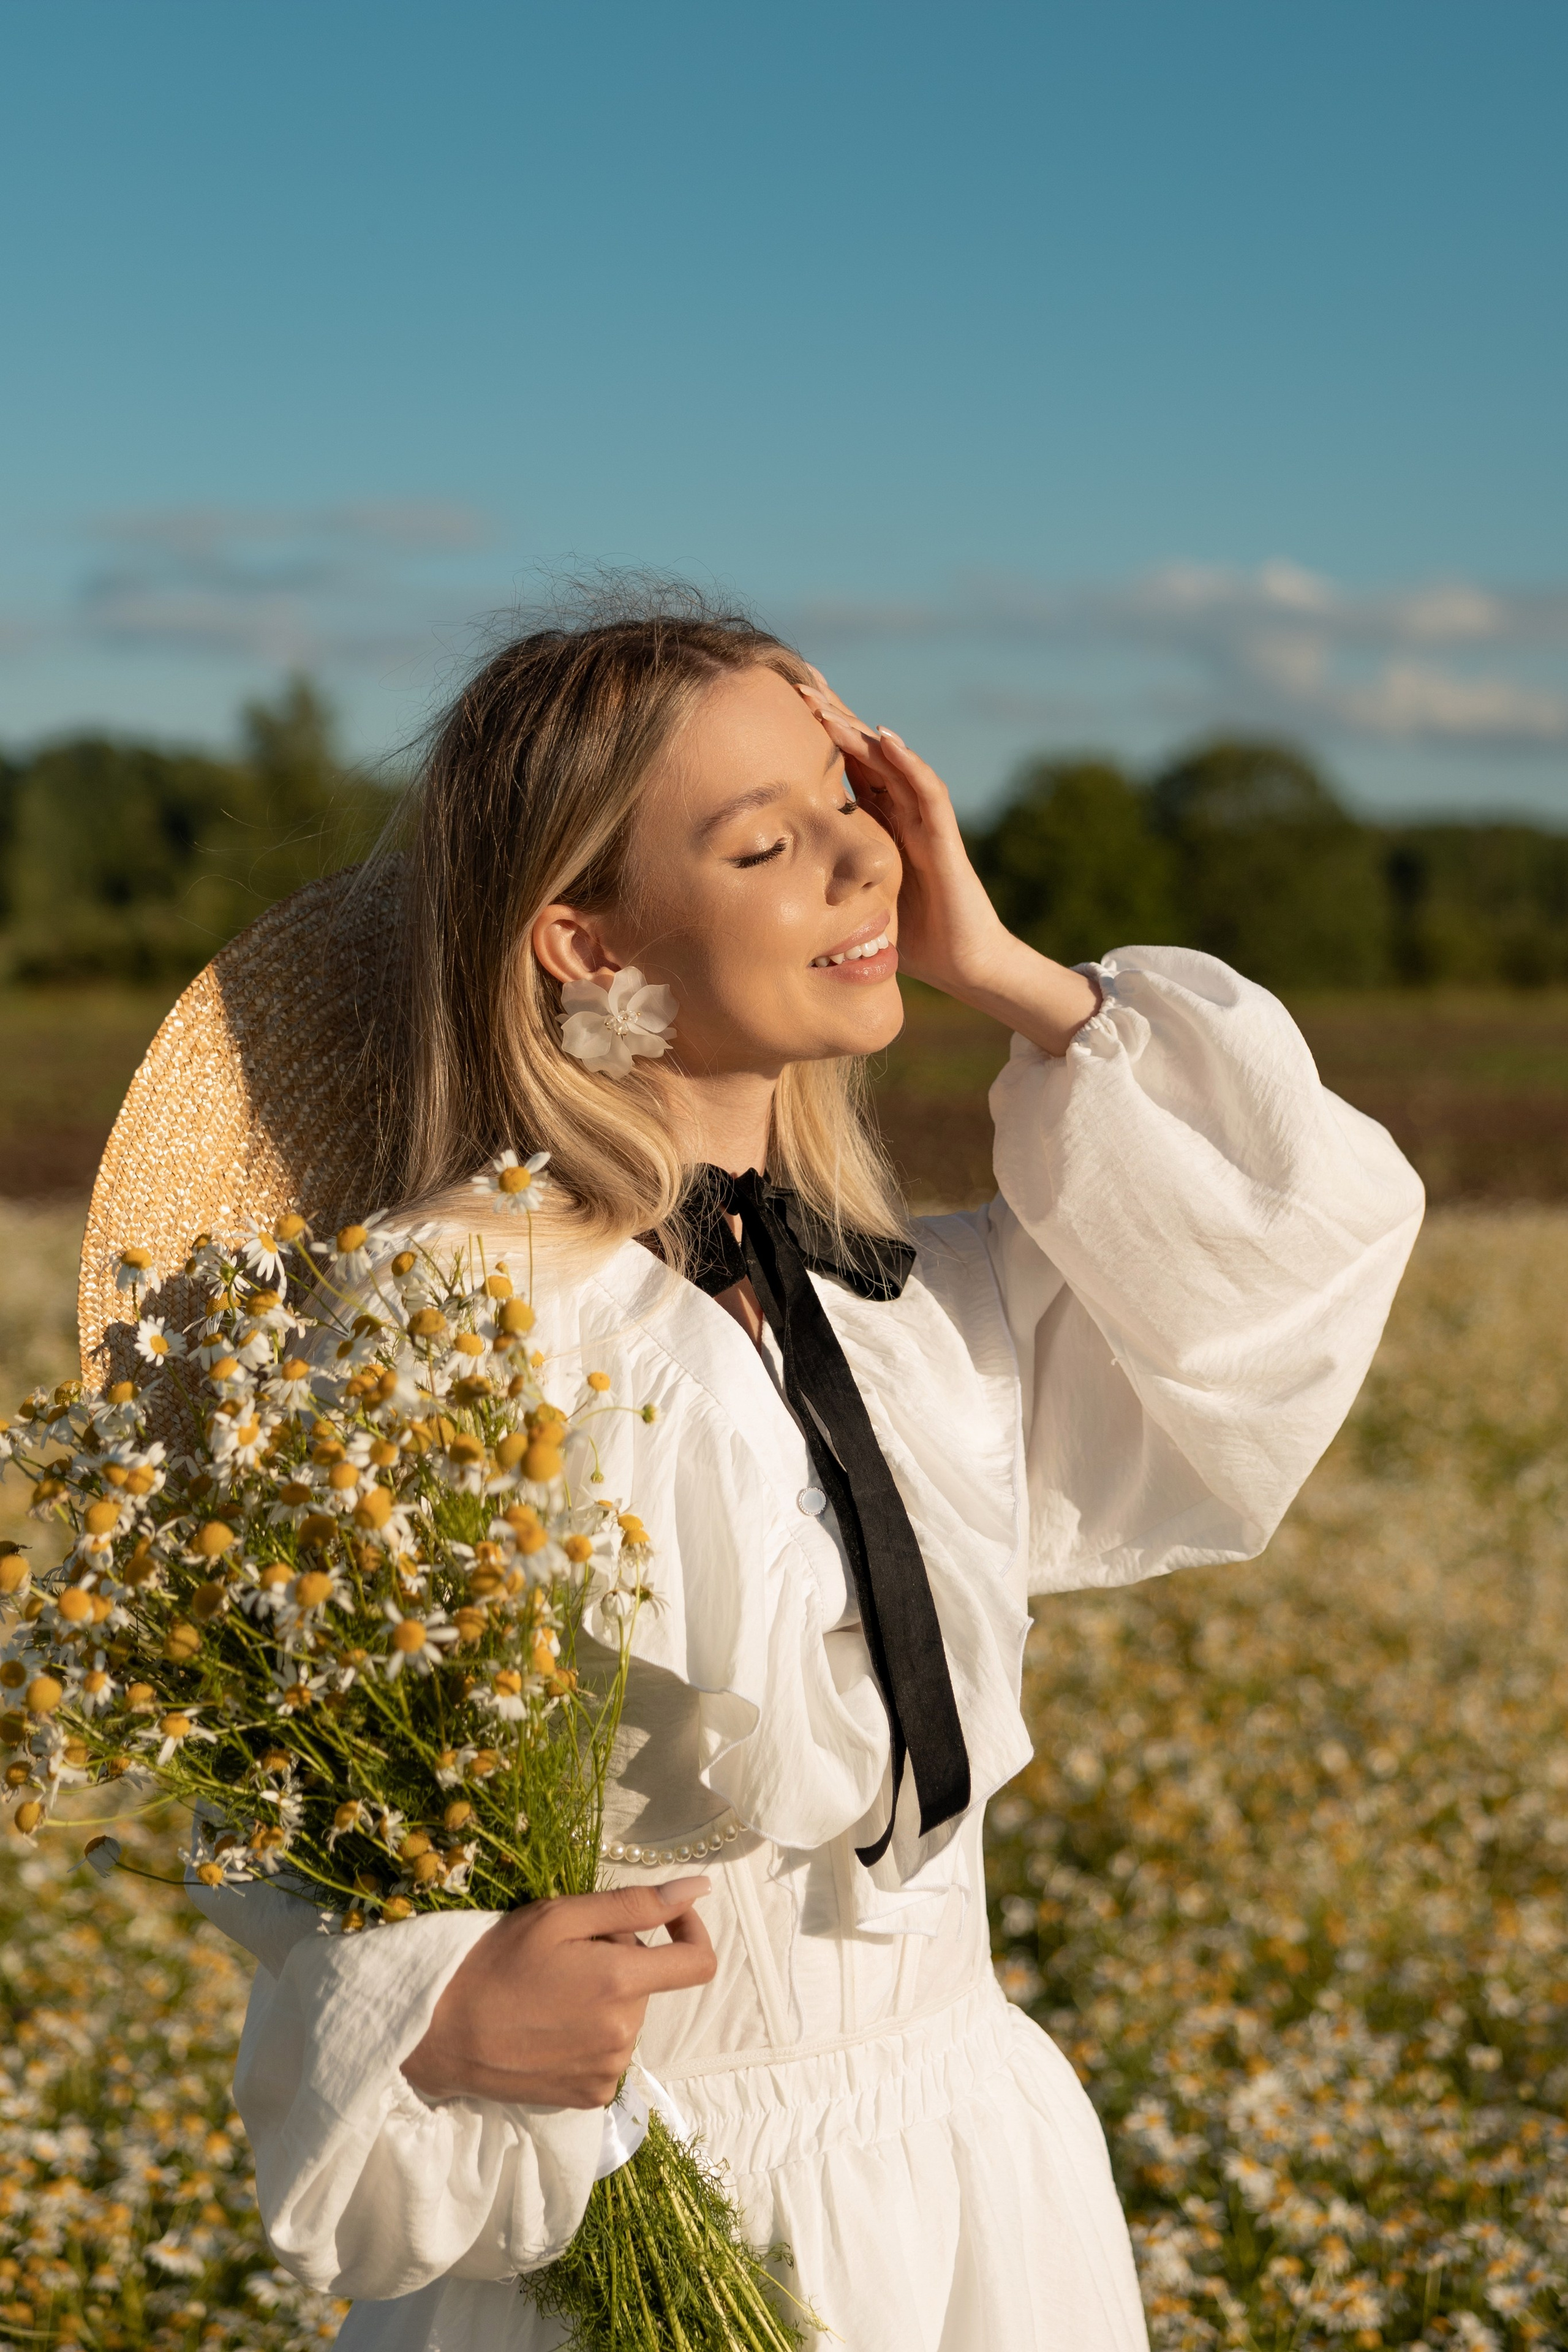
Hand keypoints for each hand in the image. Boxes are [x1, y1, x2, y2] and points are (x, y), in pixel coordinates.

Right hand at [402, 1877, 715, 2108]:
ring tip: (552, 1989)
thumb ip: (635, 1904)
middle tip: (567, 1952)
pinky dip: (591, 2032)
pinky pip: (609, 2051)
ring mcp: (608, 2072)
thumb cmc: (495, 1963)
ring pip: (627, 2016)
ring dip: (605, 1996)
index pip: (699, 1962)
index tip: (667, 1915)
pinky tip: (550, 2024)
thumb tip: (698, 1890)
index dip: (690, 1929)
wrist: (440, 2035)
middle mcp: (624, 2035)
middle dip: (621, 1958)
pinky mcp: (589, 2096)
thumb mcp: (560, 1916)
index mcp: (622, 1984)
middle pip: (649, 1982)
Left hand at [796, 674, 1100, 1055]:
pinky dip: (909, 764)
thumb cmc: (913, 938)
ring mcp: (925, 822)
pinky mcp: (945, 841)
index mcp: (879, 823)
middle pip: (866, 753)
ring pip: (892, 764)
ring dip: (859, 732)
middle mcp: (902, 813)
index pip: (847, 768)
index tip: (782, 705)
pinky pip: (929, 793)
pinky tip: (886, 740)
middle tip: (797, 683)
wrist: (964, 966)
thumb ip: (824, 887)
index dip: (819, 737)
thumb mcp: (855, 904)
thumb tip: (768, 895)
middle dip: (833, 717)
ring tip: (824, 705)